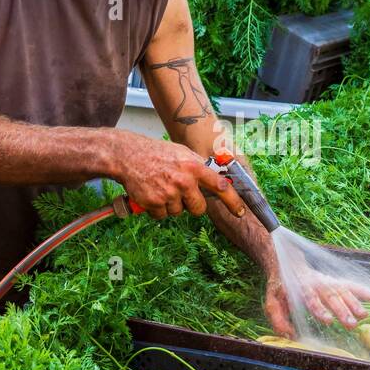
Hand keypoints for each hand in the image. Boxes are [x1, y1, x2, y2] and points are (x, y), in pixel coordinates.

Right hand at [116, 135, 246, 220]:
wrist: (129, 155)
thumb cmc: (158, 153)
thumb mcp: (182, 153)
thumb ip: (199, 167)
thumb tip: (220, 180)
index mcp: (194, 167)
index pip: (220, 186)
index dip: (233, 201)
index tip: (240, 212)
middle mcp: (183, 181)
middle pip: (198, 208)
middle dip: (192, 205)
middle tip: (180, 192)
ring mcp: (168, 193)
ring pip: (178, 212)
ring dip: (171, 204)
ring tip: (161, 186)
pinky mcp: (153, 203)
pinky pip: (162, 215)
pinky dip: (157, 208)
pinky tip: (151, 193)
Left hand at [263, 265, 369, 337]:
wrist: (285, 261)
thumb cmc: (279, 287)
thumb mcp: (271, 302)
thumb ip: (278, 319)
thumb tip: (289, 335)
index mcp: (299, 289)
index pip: (310, 299)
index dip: (320, 309)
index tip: (329, 321)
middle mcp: (315, 284)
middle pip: (330, 296)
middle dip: (342, 310)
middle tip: (351, 324)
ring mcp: (326, 281)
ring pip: (341, 290)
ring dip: (354, 302)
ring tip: (364, 315)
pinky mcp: (333, 281)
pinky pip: (348, 284)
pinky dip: (361, 289)